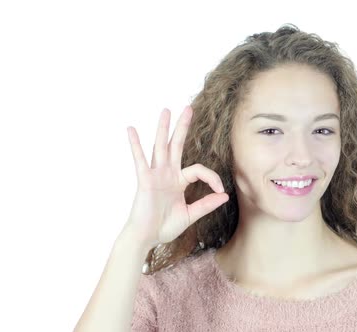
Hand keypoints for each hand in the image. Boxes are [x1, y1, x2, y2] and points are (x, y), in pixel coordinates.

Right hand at [123, 106, 228, 250]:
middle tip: (188, 108)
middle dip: (182, 127)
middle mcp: (167, 174)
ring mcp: (155, 175)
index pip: (199, 170)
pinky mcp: (145, 180)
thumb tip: (225, 195)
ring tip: (166, 110)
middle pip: (176, 145)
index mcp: (178, 182)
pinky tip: (131, 130)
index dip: (212, 177)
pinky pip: (140, 160)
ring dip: (164, 128)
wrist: (146, 238)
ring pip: (160, 147)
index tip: (220, 191)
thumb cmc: (164, 227)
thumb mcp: (190, 215)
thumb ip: (206, 204)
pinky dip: (135, 145)